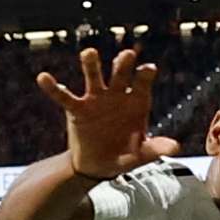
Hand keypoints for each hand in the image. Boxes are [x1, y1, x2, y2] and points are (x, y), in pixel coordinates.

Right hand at [38, 46, 179, 180]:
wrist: (98, 166)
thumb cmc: (124, 155)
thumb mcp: (141, 154)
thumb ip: (156, 149)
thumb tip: (175, 147)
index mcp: (136, 102)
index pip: (142, 82)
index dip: (145, 74)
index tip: (147, 69)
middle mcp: (116, 95)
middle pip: (120, 74)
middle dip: (123, 64)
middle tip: (126, 55)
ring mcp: (95, 100)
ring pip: (93, 77)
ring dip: (92, 64)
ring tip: (89, 53)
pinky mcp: (77, 109)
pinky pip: (64, 96)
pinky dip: (53, 87)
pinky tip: (44, 78)